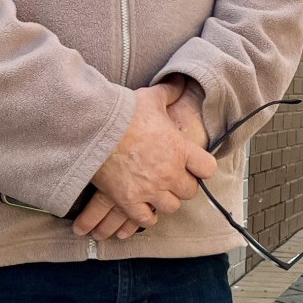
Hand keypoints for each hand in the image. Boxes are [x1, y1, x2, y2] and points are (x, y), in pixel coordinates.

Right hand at [78, 84, 216, 241]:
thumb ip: (170, 93)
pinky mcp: (129, 201)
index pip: (208, 168)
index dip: (201, 168)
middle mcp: (170, 172)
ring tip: (158, 193)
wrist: (94, 129)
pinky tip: (143, 208)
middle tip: (171, 178)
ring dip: (166, 201)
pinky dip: (145, 217)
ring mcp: (150, 189)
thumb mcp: (151, 98)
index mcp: (180, 149)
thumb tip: (181, 82)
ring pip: (171, 207)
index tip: (193, 166)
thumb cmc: (124, 112)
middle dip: (182, 185)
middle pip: (190, 191)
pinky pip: (146, 220)